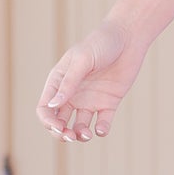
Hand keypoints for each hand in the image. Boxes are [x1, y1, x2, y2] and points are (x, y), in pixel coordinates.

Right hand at [35, 19, 145, 141]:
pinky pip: (102, 123)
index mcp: (59, 82)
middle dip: (61, 133)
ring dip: (80, 135)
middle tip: (71, 136)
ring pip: (79, 126)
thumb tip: (53, 105)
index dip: (48, 122)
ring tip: (86, 134)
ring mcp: (90, 100)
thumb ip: (69, 83)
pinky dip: (100, 130)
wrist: (128, 38)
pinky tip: (100, 128)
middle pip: (59, 122)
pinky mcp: (108, 103)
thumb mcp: (82, 60)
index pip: (45, 108)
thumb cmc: (101, 43)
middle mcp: (72, 94)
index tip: (59, 127)